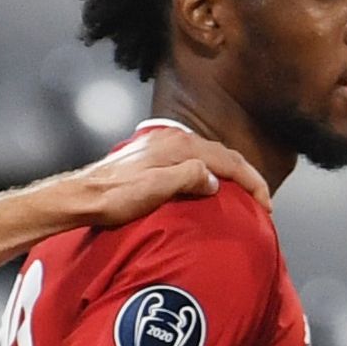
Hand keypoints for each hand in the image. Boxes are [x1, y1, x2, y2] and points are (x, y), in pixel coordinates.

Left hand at [69, 124, 269, 223]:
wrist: (81, 196)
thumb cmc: (114, 197)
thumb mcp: (155, 190)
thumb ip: (189, 178)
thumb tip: (214, 180)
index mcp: (179, 146)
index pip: (229, 161)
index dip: (252, 182)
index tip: (266, 205)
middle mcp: (173, 140)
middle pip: (222, 155)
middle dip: (245, 176)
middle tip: (261, 201)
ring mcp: (162, 146)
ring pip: (208, 155)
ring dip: (229, 173)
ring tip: (242, 193)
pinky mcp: (152, 156)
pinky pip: (193, 160)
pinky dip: (210, 171)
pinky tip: (209, 185)